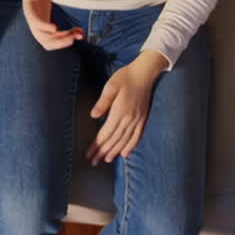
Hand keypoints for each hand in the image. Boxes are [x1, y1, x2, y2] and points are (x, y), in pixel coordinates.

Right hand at [9, 0, 81, 49]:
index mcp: (30, 11)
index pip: (35, 23)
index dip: (44, 27)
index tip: (55, 28)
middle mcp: (34, 22)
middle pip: (44, 39)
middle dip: (60, 40)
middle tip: (74, 37)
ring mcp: (41, 26)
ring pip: (52, 41)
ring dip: (66, 40)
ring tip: (80, 34)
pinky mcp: (48, 26)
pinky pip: (57, 36)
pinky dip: (68, 35)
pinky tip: (79, 31)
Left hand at [86, 50, 166, 164]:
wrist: (145, 73)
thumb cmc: (125, 77)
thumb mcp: (111, 86)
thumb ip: (103, 102)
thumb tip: (93, 116)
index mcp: (120, 111)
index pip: (106, 133)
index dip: (97, 145)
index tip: (89, 154)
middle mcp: (129, 119)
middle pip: (114, 140)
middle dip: (103, 152)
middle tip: (93, 162)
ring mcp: (137, 120)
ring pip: (125, 140)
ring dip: (115, 151)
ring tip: (106, 160)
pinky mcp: (143, 118)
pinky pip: (137, 136)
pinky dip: (131, 146)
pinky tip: (125, 153)